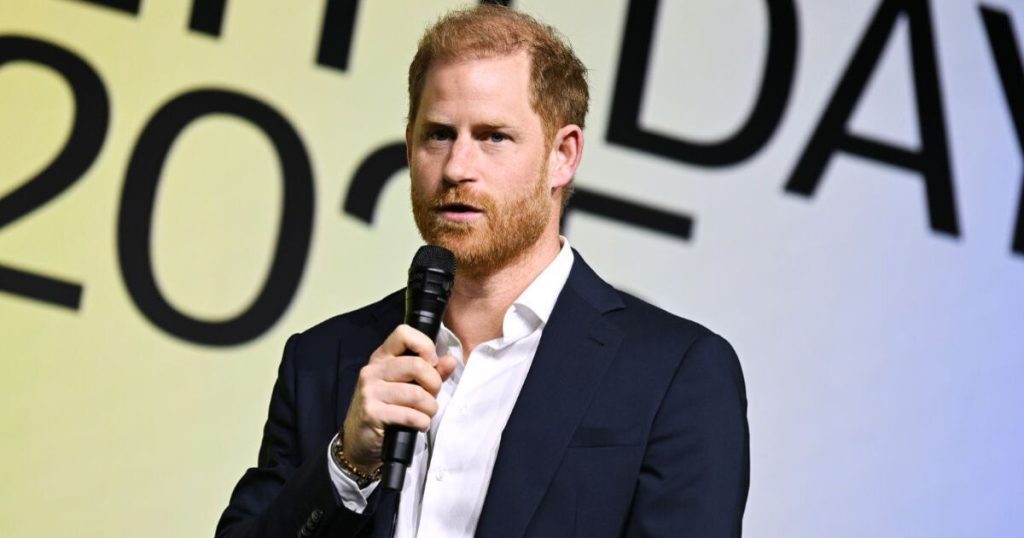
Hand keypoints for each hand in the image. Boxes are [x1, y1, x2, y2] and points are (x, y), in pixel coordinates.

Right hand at [340, 324, 456, 473]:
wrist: (359, 441)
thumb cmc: (387, 409)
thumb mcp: (407, 385)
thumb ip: (431, 372)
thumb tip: (451, 361)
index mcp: (381, 357)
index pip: (404, 333)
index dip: (425, 345)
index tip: (432, 364)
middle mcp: (373, 371)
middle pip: (417, 366)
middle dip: (434, 384)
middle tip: (431, 396)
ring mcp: (370, 392)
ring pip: (417, 394)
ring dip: (430, 408)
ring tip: (425, 414)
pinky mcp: (372, 414)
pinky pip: (410, 415)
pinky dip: (422, 422)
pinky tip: (418, 425)